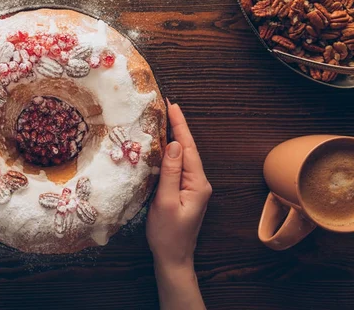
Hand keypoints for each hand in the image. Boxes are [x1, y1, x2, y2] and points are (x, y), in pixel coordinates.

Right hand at [147, 100, 210, 309]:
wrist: (173, 258)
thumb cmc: (168, 233)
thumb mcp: (166, 201)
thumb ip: (170, 172)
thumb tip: (173, 144)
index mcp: (197, 183)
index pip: (188, 148)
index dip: (180, 125)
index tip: (173, 105)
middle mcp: (199, 182)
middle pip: (188, 149)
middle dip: (178, 127)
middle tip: (167, 107)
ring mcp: (193, 187)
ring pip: (183, 157)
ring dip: (175, 138)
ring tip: (165, 120)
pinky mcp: (185, 192)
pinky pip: (179, 167)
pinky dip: (171, 153)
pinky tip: (164, 146)